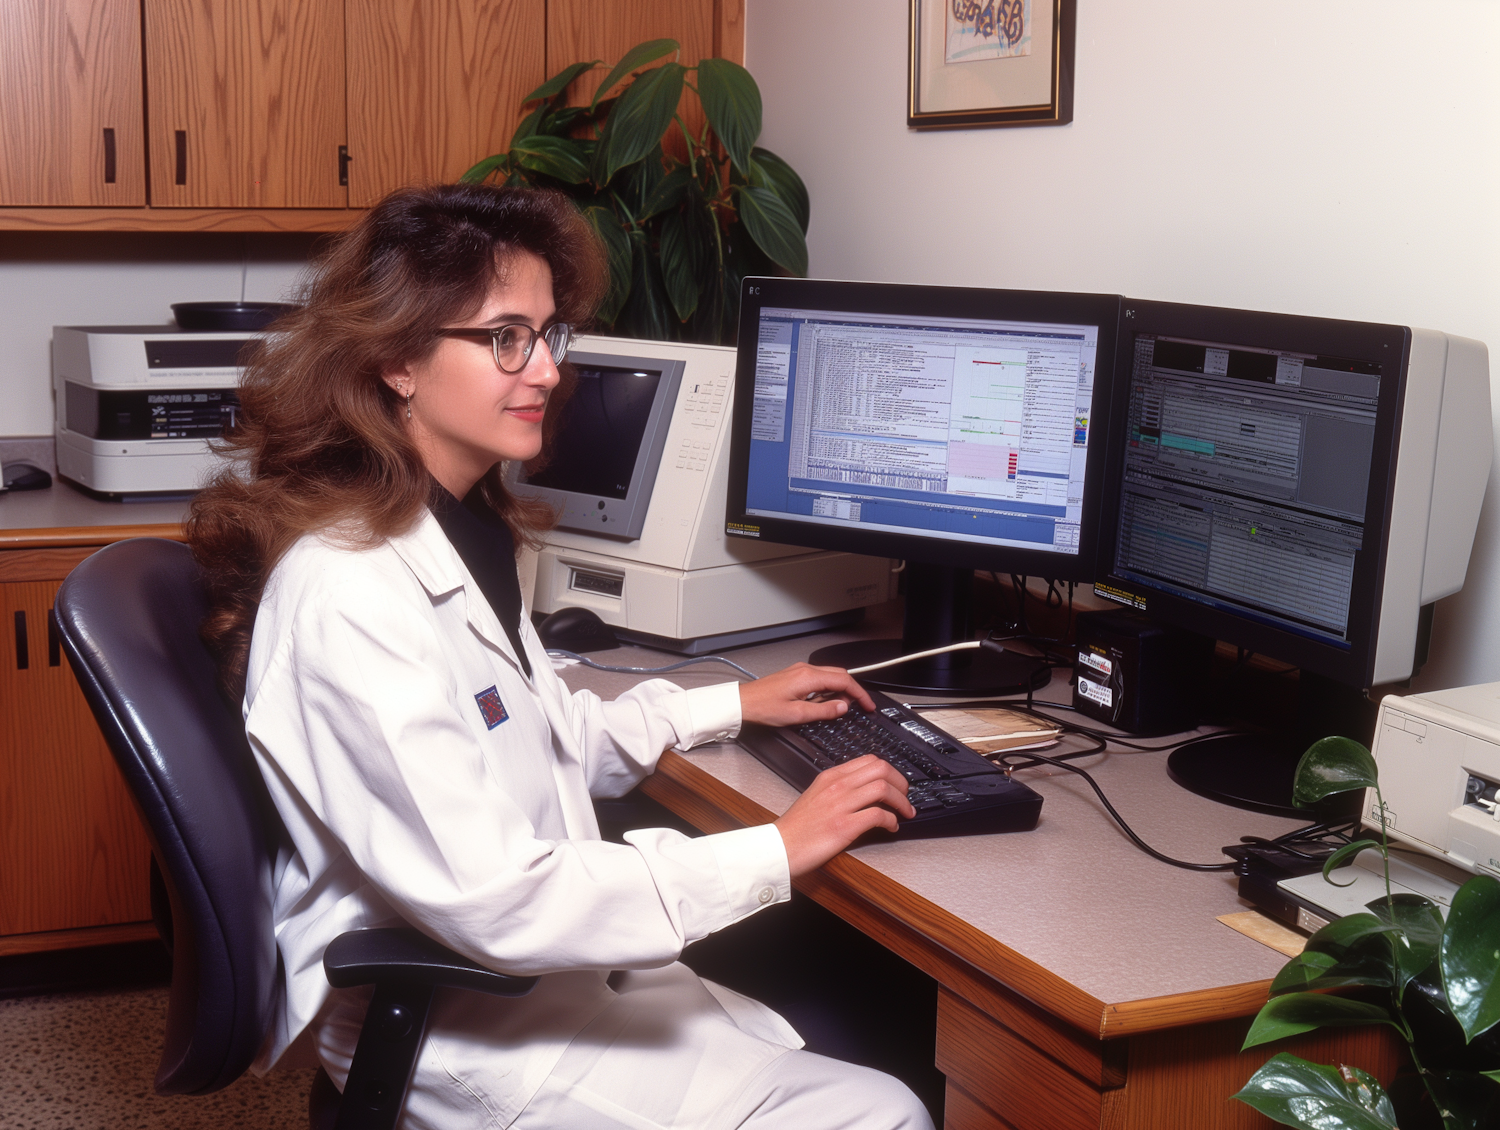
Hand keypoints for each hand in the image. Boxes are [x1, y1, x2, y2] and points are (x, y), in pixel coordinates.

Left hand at [738, 662, 876, 728]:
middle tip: (861, 706)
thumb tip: (843, 708)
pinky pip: (820, 679)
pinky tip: (825, 702)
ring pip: (830, 676)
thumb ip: (823, 711)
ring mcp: (800, 671)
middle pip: (840, 675)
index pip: (844, 681)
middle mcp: (806, 669)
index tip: (868, 705)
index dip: (860, 694)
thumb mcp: (797, 715)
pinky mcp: (796, 675)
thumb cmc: (763, 708)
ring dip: (840, 690)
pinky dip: (829, 689)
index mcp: (809, 677)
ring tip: (842, 707)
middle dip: (853, 690)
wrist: (743, 703)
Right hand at [774, 755, 914, 876]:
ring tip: (905, 812)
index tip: (896, 782)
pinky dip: (891, 821)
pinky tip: (891, 827)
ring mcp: (841, 805)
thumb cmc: (797, 827)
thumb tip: (863, 790)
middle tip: (906, 796)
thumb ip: (838, 788)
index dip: (890, 771)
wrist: (780, 847)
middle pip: (882, 769)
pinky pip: (878, 815)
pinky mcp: (844, 826)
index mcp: (831, 776)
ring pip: (883, 789)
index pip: (870, 760)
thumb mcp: (816, 795)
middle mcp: (837, 786)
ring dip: (901, 801)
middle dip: (901, 783)